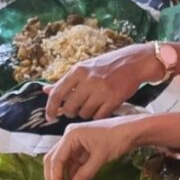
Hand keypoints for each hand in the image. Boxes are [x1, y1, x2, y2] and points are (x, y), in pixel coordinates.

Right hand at [42, 118, 138, 179]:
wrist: (133, 130)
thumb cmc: (118, 138)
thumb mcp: (101, 156)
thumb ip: (85, 173)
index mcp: (71, 135)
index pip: (56, 159)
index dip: (55, 178)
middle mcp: (69, 138)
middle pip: (54, 160)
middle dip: (55, 178)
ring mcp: (76, 143)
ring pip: (63, 163)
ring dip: (64, 178)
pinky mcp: (83, 149)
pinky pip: (73, 164)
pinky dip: (73, 175)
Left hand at [45, 43, 160, 121]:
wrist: (134, 62)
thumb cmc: (107, 65)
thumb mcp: (84, 68)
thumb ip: (65, 81)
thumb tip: (45, 91)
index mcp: (78, 70)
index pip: (57, 94)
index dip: (50, 108)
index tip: (49, 117)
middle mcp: (88, 80)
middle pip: (69, 108)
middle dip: (71, 112)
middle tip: (78, 108)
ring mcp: (101, 90)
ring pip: (84, 114)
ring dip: (86, 113)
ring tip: (93, 104)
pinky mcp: (114, 99)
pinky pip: (99, 116)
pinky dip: (98, 115)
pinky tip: (102, 107)